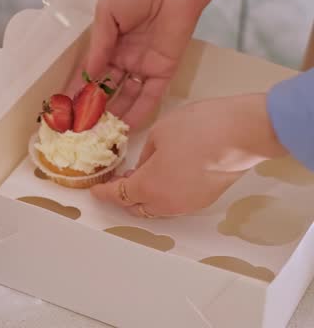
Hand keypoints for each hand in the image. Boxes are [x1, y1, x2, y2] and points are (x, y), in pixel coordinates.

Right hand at [66, 0, 239, 129]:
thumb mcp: (107, 15)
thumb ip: (99, 46)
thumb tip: (89, 75)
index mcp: (109, 46)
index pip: (90, 75)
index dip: (78, 92)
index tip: (65, 110)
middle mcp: (125, 60)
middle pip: (107, 90)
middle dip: (95, 109)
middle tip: (82, 130)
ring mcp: (144, 67)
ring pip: (127, 97)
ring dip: (115, 116)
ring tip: (101, 135)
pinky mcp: (164, 71)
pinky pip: (151, 96)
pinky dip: (140, 112)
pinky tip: (126, 128)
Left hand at [91, 94, 287, 216]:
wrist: (243, 133)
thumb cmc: (198, 129)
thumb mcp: (159, 135)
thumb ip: (145, 157)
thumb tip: (142, 169)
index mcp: (148, 187)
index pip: (118, 195)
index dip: (103, 193)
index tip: (94, 190)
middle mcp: (166, 203)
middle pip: (136, 208)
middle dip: (123, 197)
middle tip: (117, 180)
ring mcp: (188, 205)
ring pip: (156, 209)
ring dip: (144, 197)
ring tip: (140, 176)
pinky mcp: (205, 200)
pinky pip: (175, 204)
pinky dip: (163, 195)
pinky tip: (164, 176)